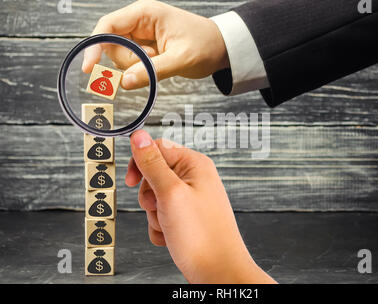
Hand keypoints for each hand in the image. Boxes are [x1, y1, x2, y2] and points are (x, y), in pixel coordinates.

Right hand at [82, 0, 228, 89]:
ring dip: (136, 67)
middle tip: (153, 63)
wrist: (221, 48)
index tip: (89, 67)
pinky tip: (159, 66)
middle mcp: (139, 21)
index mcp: (145, 13)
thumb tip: (124, 83)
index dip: (95, 46)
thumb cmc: (206, 45)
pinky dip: (140, 70)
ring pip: (120, 56)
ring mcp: (141, 35)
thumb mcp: (181, 59)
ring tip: (161, 62)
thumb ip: (152, 71)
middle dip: (127, 61)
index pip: (108, 26)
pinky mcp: (145, 47)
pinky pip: (132, 62)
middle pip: (112, 44)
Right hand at [125, 130, 275, 283]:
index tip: (132, 181)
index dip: (140, 164)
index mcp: (194, 164)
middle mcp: (193, 179)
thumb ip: (152, 163)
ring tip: (170, 225)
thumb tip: (139, 136)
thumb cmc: (202, 235)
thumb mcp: (170, 193)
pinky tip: (173, 236)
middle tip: (162, 208)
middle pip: (152, 176)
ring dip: (155, 215)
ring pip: (154, 199)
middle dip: (150, 197)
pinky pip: (160, 216)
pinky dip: (160, 228)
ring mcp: (189, 199)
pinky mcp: (185, 217)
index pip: (157, 149)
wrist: (217, 271)